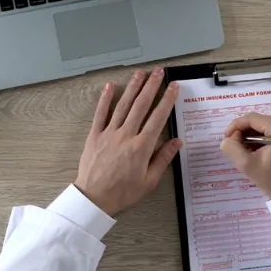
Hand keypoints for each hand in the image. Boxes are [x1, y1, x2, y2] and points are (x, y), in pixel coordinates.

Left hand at [74, 67, 181, 215]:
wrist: (94, 199)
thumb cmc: (122, 192)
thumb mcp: (149, 180)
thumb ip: (163, 159)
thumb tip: (177, 142)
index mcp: (141, 147)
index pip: (158, 117)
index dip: (167, 100)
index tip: (173, 87)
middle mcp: (126, 136)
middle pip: (141, 105)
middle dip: (151, 86)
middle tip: (158, 72)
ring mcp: (109, 134)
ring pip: (123, 105)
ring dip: (132, 87)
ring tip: (140, 73)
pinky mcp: (95, 136)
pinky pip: (100, 114)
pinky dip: (105, 99)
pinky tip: (110, 86)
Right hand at [220, 113, 270, 197]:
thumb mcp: (247, 165)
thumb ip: (232, 147)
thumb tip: (228, 138)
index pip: (252, 118)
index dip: (236, 126)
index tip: (227, 138)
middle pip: (260, 120)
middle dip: (245, 131)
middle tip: (236, 146)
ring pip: (266, 125)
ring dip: (253, 135)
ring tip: (247, 150)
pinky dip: (263, 137)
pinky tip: (258, 150)